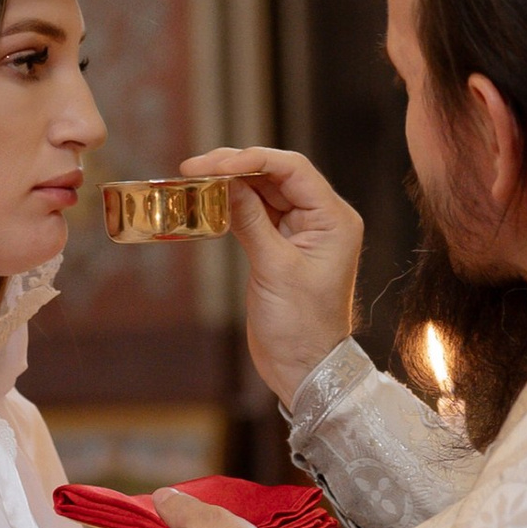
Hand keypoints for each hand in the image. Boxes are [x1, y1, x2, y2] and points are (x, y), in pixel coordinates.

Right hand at [182, 146, 362, 407]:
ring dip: (229, 183)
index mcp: (333, 219)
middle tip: (193, 167)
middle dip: (234, 167)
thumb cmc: (300, 325)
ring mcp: (301, 231)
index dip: (250, 159)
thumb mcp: (274, 268)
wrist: (304, 368)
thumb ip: (250, 219)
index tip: (211, 163)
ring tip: (193, 179)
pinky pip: (255, 214)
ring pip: (263, 192)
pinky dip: (231, 206)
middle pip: (276, 175)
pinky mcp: (282, 246)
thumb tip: (224, 181)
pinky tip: (207, 200)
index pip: (292, 169)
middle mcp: (322, 219)